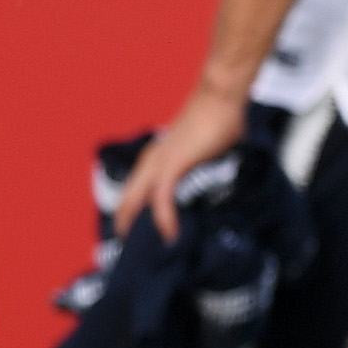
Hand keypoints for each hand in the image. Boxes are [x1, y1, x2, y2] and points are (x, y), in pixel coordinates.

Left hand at [118, 79, 251, 243]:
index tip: (139, 233)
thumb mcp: (210, 147)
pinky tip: (170, 235)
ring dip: (136, 226)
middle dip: (126, 224)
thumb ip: (207, 162)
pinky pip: (161, 199)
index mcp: (157, 156)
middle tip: (130, 250)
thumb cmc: (220, 117)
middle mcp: (152, 160)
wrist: (221, 97)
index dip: (134, 211)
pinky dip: (164, 219)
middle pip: (127, 200)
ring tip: (142, 250)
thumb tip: (221, 171)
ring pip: (135, 201)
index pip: (137, 189)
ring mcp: (159, 163)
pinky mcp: (172, 166)